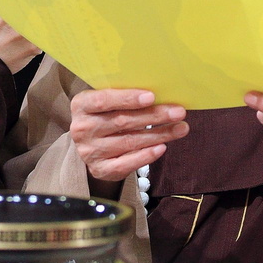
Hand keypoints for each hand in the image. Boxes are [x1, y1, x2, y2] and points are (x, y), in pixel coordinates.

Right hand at [69, 89, 187, 182]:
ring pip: (129, 142)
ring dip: (159, 135)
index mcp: (81, 105)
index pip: (103, 100)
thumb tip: (160, 93)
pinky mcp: (100, 169)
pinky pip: (126, 164)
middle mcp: (82, 129)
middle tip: (178, 112)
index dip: (127, 98)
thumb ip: (124, 97)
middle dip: (154, 116)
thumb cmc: (105, 115)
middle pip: (122, 121)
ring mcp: (90, 151)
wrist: (92, 144)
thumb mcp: (107, 102)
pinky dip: (146, 156)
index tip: (152, 96)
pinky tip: (162, 147)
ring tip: (180, 128)